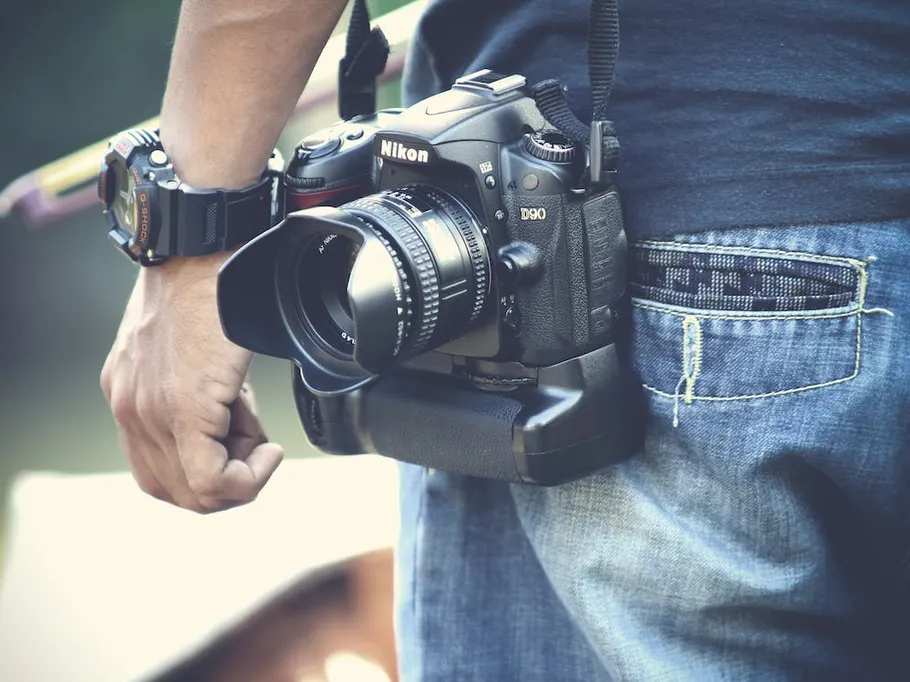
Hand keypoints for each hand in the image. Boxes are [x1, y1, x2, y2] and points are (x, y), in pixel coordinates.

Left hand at [101, 254, 283, 512]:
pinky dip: (250, 478)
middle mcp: (131, 409)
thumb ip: (194, 389)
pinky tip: (269, 451)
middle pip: (177, 492)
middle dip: (227, 484)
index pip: (160, 472)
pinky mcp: (186, 410)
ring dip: (241, 476)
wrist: (205, 250)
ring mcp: (152, 413)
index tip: (240, 439)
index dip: (209, 472)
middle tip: (255, 447)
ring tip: (259, 434)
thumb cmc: (206, 285)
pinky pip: (213, 480)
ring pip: (197, 493)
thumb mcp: (187, 346)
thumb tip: (232, 422)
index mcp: (127, 393)